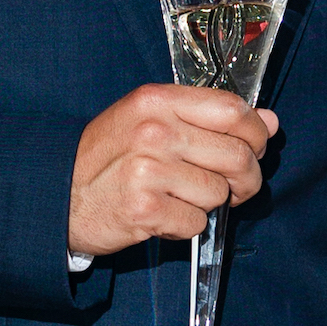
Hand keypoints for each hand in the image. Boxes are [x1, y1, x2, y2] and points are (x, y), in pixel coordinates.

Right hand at [67, 85, 276, 259]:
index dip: (256, 132)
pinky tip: (164, 214)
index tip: (256, 146)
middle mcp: (154, 131)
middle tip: (237, 187)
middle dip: (247, 178)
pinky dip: (187, 225)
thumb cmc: (108, 157)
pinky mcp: (146, 210)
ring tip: (182, 197)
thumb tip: (268, 121)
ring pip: (219, 193)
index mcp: (156, 101)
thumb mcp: (149, 120)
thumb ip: (207, 118)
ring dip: (210, 203)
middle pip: (236, 155)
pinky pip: (197, 222)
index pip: (232, 110)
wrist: (58, 195)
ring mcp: (149, 171)